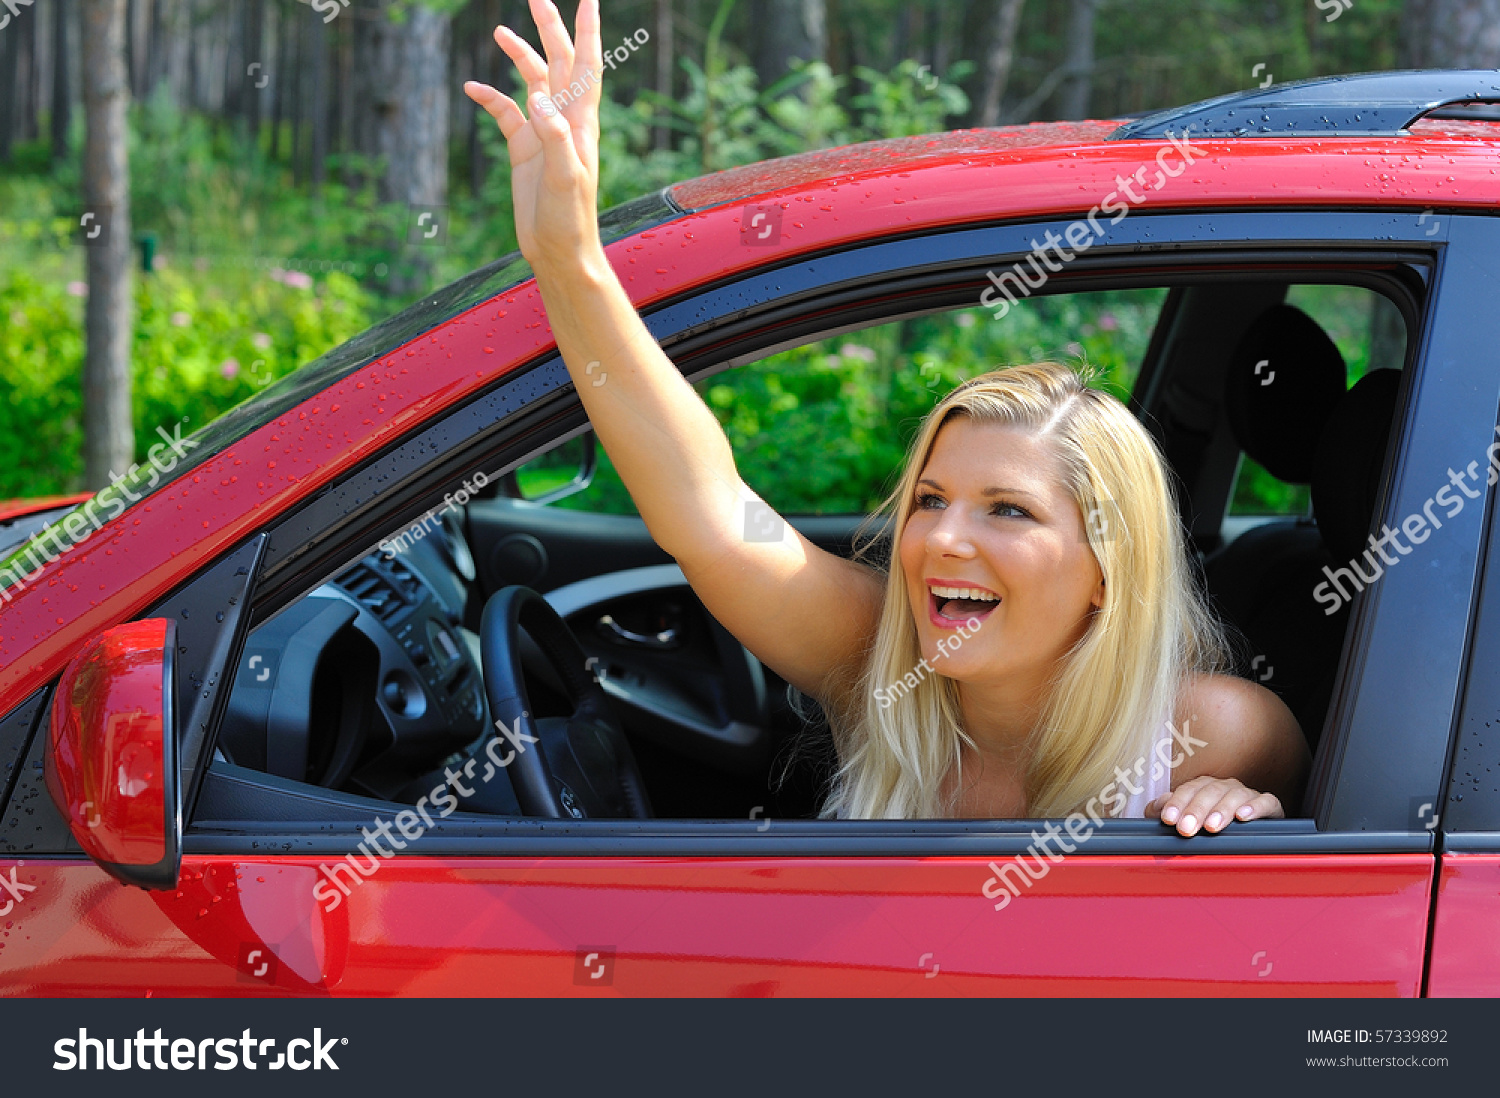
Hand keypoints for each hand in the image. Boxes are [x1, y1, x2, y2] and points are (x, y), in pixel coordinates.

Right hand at [463, 0, 602, 272]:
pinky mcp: (524, 150)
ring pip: (533, 82)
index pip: (587, 65)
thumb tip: (538, 96)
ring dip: (520, 56)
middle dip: (550, 28)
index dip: (587, 31)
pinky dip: (490, 98)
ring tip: (499, 30)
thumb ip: (555, 137)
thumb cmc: (570, 220)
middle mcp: (564, 121)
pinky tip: (471, 88)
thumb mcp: (565, 179)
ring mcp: (543, 133)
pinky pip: (505, 114)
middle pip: (560, 62)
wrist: (559, 252)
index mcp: (580, 123)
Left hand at [1145, 775, 1283, 836]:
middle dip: (1196, 810)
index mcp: (1205, 787)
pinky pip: (1266, 802)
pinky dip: (1256, 807)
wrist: (1250, 836)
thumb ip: (1168, 811)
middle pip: (1210, 792)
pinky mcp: (1270, 807)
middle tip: (1186, 828)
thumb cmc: (1213, 826)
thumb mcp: (1188, 819)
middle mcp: (1226, 787)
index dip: (1177, 802)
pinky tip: (1243, 817)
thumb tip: (1155, 807)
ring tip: (1212, 827)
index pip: (1189, 789)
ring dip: (1222, 810)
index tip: (1168, 819)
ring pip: (1235, 795)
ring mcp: (1248, 795)